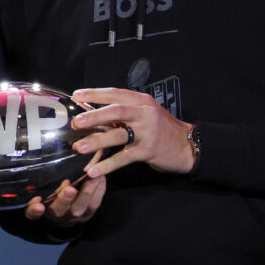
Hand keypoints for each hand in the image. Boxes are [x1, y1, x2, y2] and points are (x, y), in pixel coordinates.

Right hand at [24, 173, 105, 225]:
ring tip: (93, 177)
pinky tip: (101, 178)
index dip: (36, 211)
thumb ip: (34, 204)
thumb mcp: (36, 202)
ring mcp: (76, 216)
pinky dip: (99, 191)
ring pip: (83, 208)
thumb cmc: (47, 202)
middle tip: (69, 188)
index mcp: (45, 212)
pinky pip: (95, 204)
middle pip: (61, 211)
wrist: (63, 216)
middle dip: (66, 199)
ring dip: (88, 192)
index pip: (36, 214)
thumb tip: (38, 201)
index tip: (38, 205)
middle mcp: (61, 217)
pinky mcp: (89, 213)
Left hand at [70, 87, 197, 178]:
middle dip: (94, 116)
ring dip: (97, 141)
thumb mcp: (146, 114)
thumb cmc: (162, 129)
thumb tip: (93, 114)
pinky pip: (124, 158)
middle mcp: (145, 114)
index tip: (76, 95)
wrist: (188, 145)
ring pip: (118, 134)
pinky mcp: (148, 151)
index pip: (116, 94)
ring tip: (79, 147)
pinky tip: (94, 171)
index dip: (95, 94)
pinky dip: (108, 165)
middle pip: (116, 111)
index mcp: (142, 101)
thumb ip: (125, 112)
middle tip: (76, 122)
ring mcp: (148, 132)